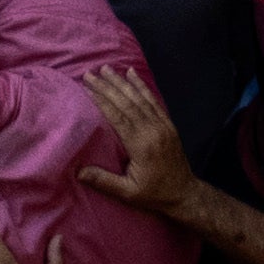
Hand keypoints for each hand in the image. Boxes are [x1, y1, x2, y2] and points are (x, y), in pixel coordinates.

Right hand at [75, 58, 202, 222]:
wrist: (186, 195)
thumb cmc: (154, 194)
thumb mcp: (128, 193)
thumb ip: (103, 181)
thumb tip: (77, 171)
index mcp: (141, 145)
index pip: (118, 117)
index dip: (101, 100)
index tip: (86, 87)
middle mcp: (153, 131)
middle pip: (127, 103)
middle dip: (107, 86)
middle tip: (89, 73)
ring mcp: (163, 126)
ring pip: (140, 98)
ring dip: (122, 82)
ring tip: (106, 69)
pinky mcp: (168, 125)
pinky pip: (154, 101)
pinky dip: (142, 86)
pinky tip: (133, 74)